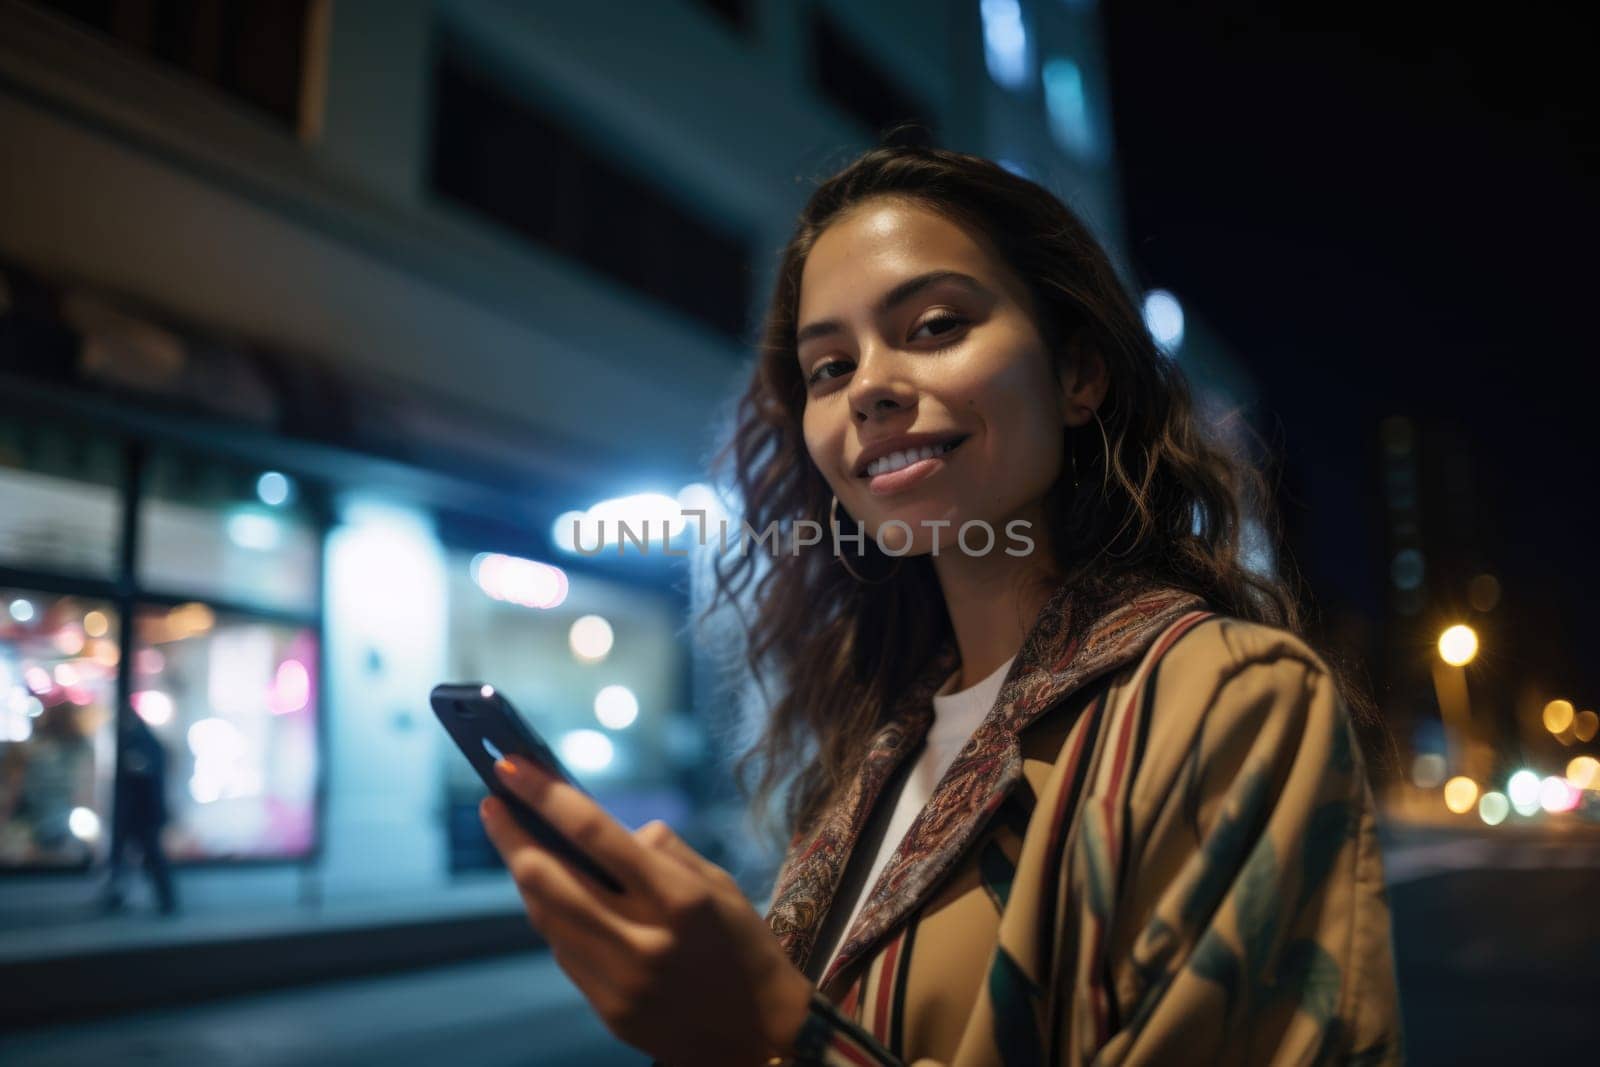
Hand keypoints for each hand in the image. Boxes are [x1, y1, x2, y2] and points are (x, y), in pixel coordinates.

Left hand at [480, 755, 814, 1065]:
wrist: (760, 1039)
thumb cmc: (745, 949)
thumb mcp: (720, 886)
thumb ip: (663, 853)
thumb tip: (608, 831)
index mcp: (682, 900)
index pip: (596, 834)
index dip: (545, 796)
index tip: (512, 767)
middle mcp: (644, 942)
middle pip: (549, 879)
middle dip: (511, 836)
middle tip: (491, 803)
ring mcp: (620, 982)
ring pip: (546, 917)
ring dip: (525, 875)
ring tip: (517, 843)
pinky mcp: (608, 1011)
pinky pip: (563, 952)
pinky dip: (553, 917)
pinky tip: (552, 895)